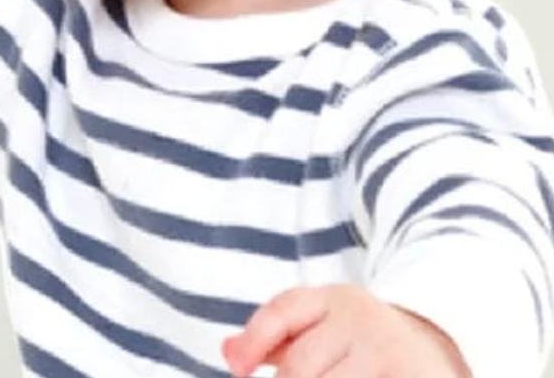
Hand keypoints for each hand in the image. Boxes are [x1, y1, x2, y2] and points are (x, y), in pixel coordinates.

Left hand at [222, 284, 469, 377]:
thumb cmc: (364, 347)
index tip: (236, 369)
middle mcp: (363, 318)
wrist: (441, 352)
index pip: (282, 313)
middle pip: (301, 367)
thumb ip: (275, 338)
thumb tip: (226, 352)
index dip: (253, 341)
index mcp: (336, 298)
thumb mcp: (324, 329)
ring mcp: (390, 352)